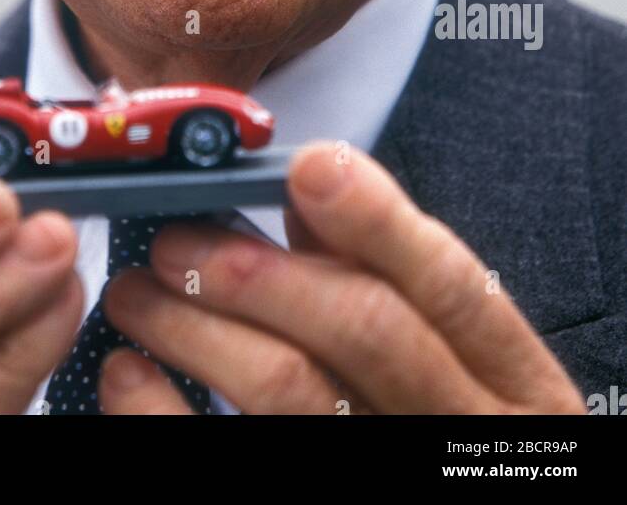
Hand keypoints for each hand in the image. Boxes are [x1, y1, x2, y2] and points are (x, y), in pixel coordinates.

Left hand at [98, 141, 586, 414]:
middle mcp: (455, 431)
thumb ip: (392, 281)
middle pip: (361, 331)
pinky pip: (226, 460)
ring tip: (137, 292)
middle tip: (176, 241)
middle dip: (258, 270)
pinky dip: (162, 409)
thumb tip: (312, 200)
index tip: (308, 166)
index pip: (450, 286)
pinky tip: (130, 375)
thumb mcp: (459, 365)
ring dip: (194, 327)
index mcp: (509, 383)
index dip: (379, 220)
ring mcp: (387, 476)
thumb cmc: (441, 424)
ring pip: (287, 391)